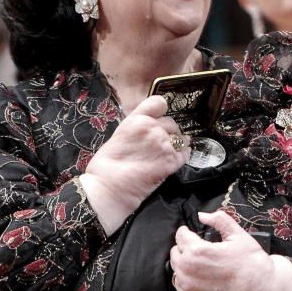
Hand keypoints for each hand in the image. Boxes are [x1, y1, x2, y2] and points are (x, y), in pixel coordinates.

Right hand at [81, 96, 189, 226]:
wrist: (109, 187)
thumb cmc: (106, 166)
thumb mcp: (118, 135)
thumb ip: (136, 127)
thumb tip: (147, 127)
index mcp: (137, 119)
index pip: (159, 103)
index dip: (161, 110)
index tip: (160, 116)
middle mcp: (153, 128)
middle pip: (172, 123)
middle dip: (168, 132)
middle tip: (160, 143)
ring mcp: (164, 144)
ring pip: (180, 139)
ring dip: (176, 144)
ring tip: (166, 154)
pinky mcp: (171, 161)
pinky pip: (185, 154)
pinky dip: (182, 156)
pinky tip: (175, 160)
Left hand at [170, 211, 291, 290]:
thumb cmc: (251, 263)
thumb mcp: (237, 234)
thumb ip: (218, 220)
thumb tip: (203, 215)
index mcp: (196, 252)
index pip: (180, 236)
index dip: (187, 233)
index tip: (192, 235)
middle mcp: (187, 272)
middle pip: (176, 254)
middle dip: (186, 250)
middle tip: (201, 252)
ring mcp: (188, 290)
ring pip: (177, 272)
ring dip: (186, 268)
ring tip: (204, 268)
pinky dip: (189, 286)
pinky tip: (204, 283)